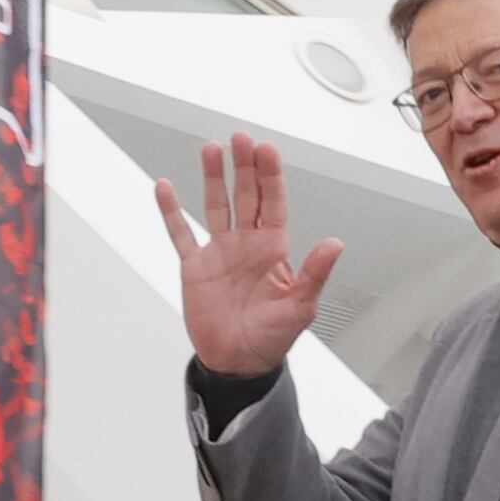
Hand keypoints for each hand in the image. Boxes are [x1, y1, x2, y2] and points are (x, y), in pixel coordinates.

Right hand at [155, 132, 344, 377]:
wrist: (238, 362)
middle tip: (241, 138)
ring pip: (216, 205)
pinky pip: (181, 234)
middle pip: (246, 195)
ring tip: (211, 149)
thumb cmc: (272, 337)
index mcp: (274, 249)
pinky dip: (171, 212)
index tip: (266, 150)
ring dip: (214, 178)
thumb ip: (315, 272)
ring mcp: (220, 252)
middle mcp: (247, 244)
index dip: (270, 176)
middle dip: (244, 166)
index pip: (273, 202)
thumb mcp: (301, 306)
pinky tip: (165, 188)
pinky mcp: (195, 267)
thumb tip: (334, 243)